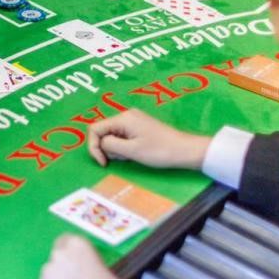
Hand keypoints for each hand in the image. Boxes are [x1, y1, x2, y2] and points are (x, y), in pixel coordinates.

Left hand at [37, 235, 126, 278]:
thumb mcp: (102, 266)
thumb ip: (87, 261)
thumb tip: (81, 266)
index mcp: (77, 244)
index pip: (65, 240)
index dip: (69, 253)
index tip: (73, 262)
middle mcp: (59, 253)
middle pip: (56, 257)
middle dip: (62, 267)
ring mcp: (48, 270)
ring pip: (49, 274)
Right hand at [86, 108, 211, 169]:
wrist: (185, 150)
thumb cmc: (159, 151)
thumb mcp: (130, 151)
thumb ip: (109, 145)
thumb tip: (100, 143)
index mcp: (123, 118)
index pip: (95, 129)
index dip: (93, 147)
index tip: (103, 163)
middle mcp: (126, 115)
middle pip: (103, 131)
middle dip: (107, 148)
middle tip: (122, 158)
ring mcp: (133, 120)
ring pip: (112, 135)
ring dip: (116, 148)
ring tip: (131, 156)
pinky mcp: (139, 126)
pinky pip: (122, 135)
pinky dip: (123, 146)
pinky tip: (135, 152)